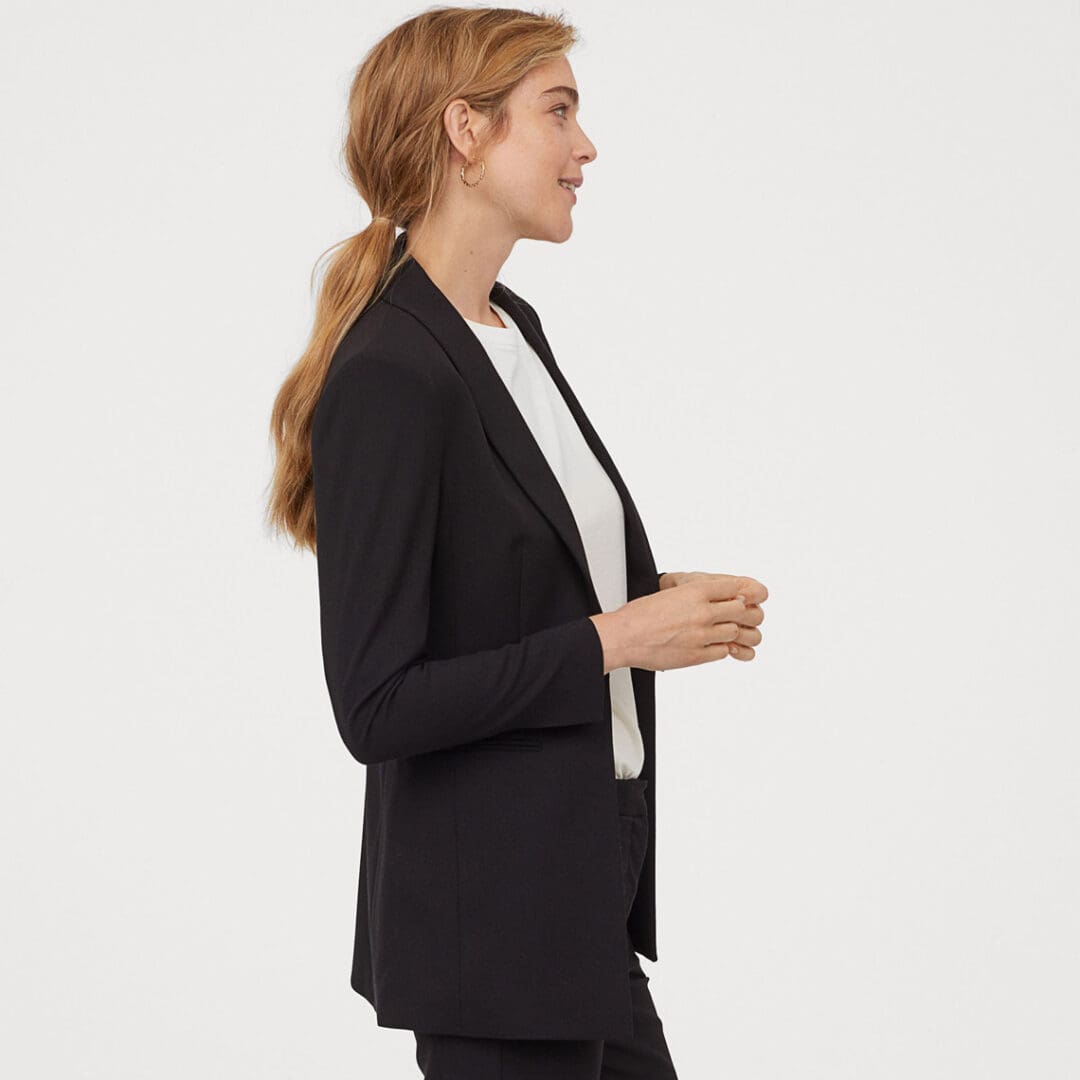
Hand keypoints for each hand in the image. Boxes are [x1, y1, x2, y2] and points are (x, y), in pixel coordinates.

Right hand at [593, 573, 765, 671]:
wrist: (625, 637)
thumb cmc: (640, 616)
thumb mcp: (671, 594)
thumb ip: (695, 596)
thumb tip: (715, 599)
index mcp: (694, 591)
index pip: (734, 588)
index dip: (747, 592)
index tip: (753, 596)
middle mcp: (702, 612)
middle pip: (742, 611)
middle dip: (749, 614)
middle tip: (750, 616)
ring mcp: (701, 634)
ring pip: (736, 632)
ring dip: (738, 634)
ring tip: (735, 633)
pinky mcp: (698, 654)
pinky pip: (723, 651)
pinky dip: (723, 648)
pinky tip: (717, 645)